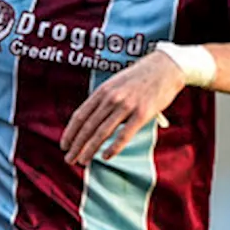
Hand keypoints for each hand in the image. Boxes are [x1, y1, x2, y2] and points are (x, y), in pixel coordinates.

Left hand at [61, 52, 184, 164]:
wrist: (165, 67)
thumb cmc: (139, 78)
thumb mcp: (114, 84)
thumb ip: (102, 100)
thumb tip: (90, 121)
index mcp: (101, 91)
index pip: (80, 116)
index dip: (70, 133)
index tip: (64, 145)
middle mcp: (110, 98)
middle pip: (88, 127)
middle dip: (76, 145)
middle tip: (68, 159)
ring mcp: (126, 106)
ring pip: (102, 132)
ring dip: (89, 149)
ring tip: (82, 162)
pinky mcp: (142, 113)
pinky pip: (124, 134)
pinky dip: (113, 148)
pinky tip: (105, 157)